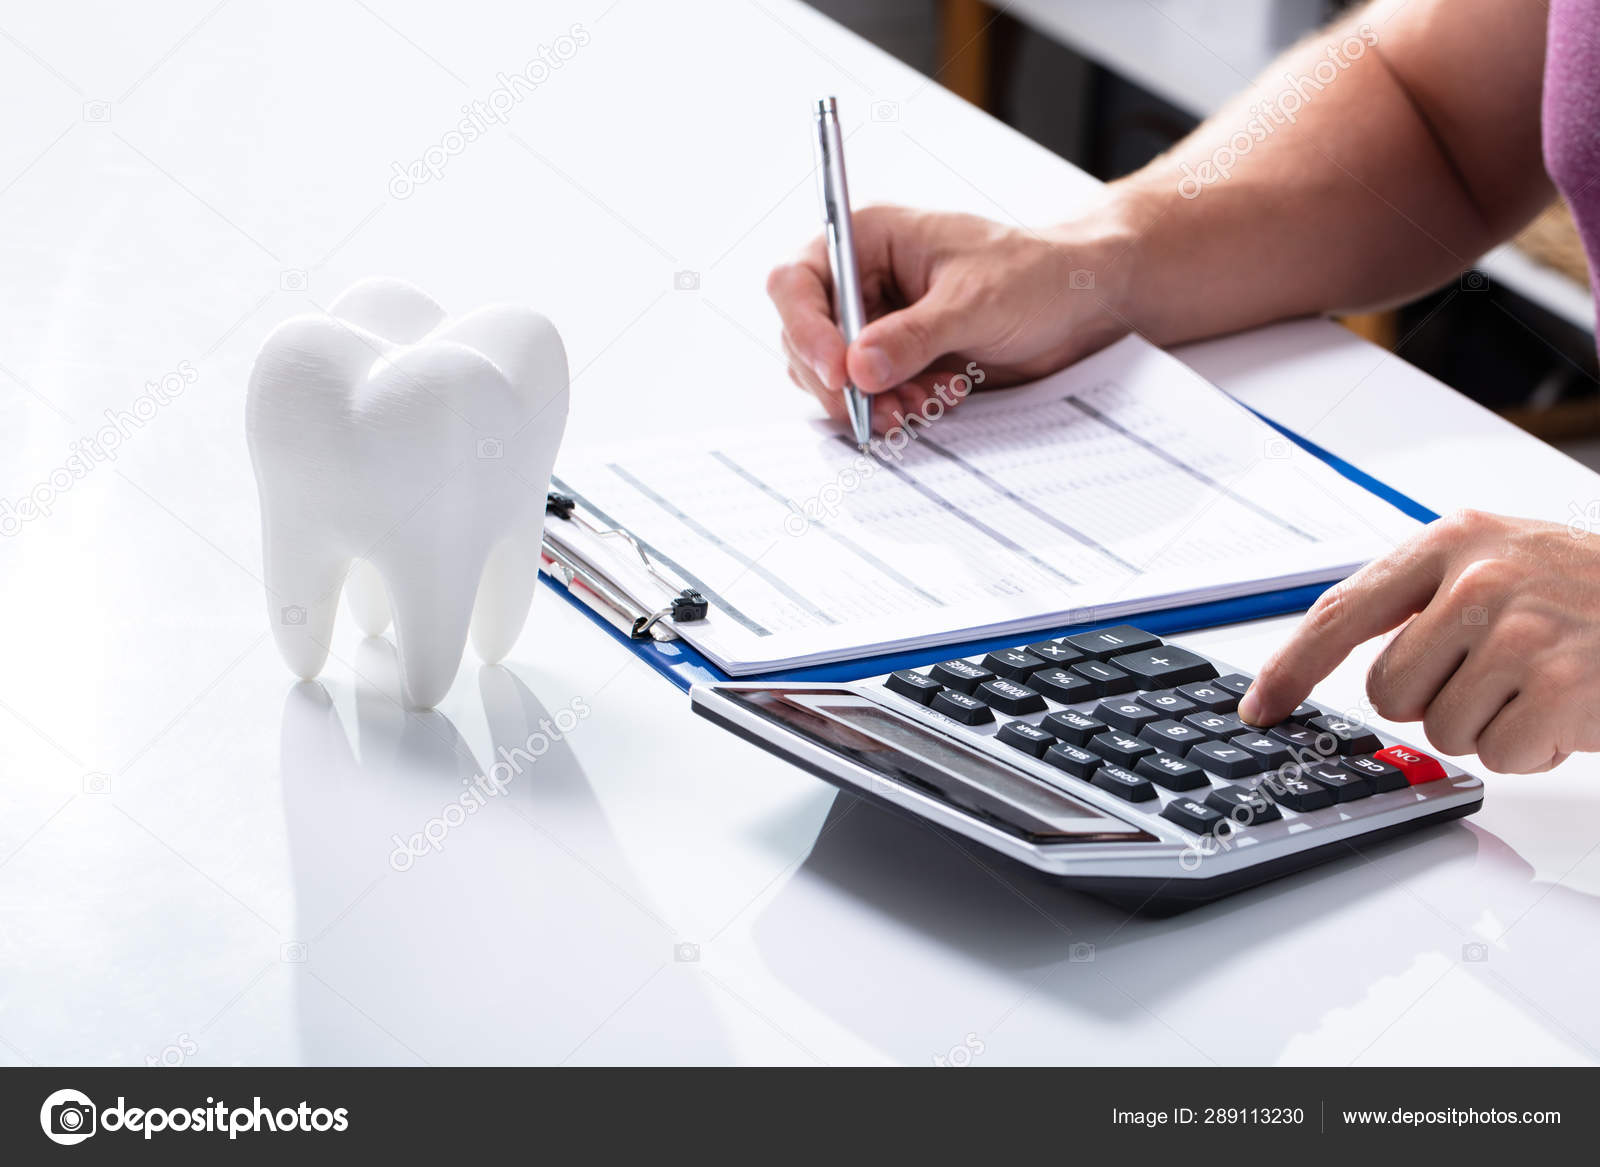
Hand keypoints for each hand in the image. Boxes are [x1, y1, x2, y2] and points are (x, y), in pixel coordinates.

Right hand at [766, 204, 1133, 431]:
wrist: (1079, 303)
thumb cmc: (1036, 275)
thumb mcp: (974, 303)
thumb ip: (913, 337)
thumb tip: (858, 368)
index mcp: (870, 239)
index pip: (798, 281)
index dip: (805, 328)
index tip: (836, 370)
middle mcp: (863, 279)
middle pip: (806, 337)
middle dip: (839, 381)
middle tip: (879, 409)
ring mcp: (877, 321)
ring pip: (834, 374)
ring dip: (870, 400)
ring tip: (921, 404)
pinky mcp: (897, 358)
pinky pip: (869, 393)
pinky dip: (893, 406)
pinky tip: (937, 398)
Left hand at [1239, 510, 1599, 772]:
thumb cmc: (1590, 594)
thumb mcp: (1500, 562)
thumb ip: (1421, 599)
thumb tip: (1331, 661)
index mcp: (1453, 540)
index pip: (1341, 611)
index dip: (1291, 668)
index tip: (1260, 708)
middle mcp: (1481, 578)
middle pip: (1388, 690)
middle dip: (1433, 700)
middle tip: (1496, 674)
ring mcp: (1523, 631)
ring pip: (1439, 729)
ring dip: (1487, 724)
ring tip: (1537, 686)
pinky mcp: (1562, 685)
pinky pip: (1498, 755)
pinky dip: (1530, 749)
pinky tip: (1565, 711)